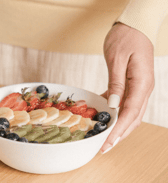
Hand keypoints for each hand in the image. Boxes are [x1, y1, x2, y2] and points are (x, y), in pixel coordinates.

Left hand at [101, 22, 153, 153]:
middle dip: (119, 135)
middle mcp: (144, 88)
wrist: (135, 25)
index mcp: (142, 83)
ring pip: (130, 113)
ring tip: (104, 138)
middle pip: (133, 118)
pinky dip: (116, 113)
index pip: (130, 113)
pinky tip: (104, 116)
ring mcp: (140, 87)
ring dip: (118, 127)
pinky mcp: (133, 84)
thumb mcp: (117, 59)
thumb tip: (113, 106)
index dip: (118, 130)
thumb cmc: (126, 37)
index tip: (107, 142)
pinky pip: (126, 103)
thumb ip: (116, 83)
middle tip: (103, 148)